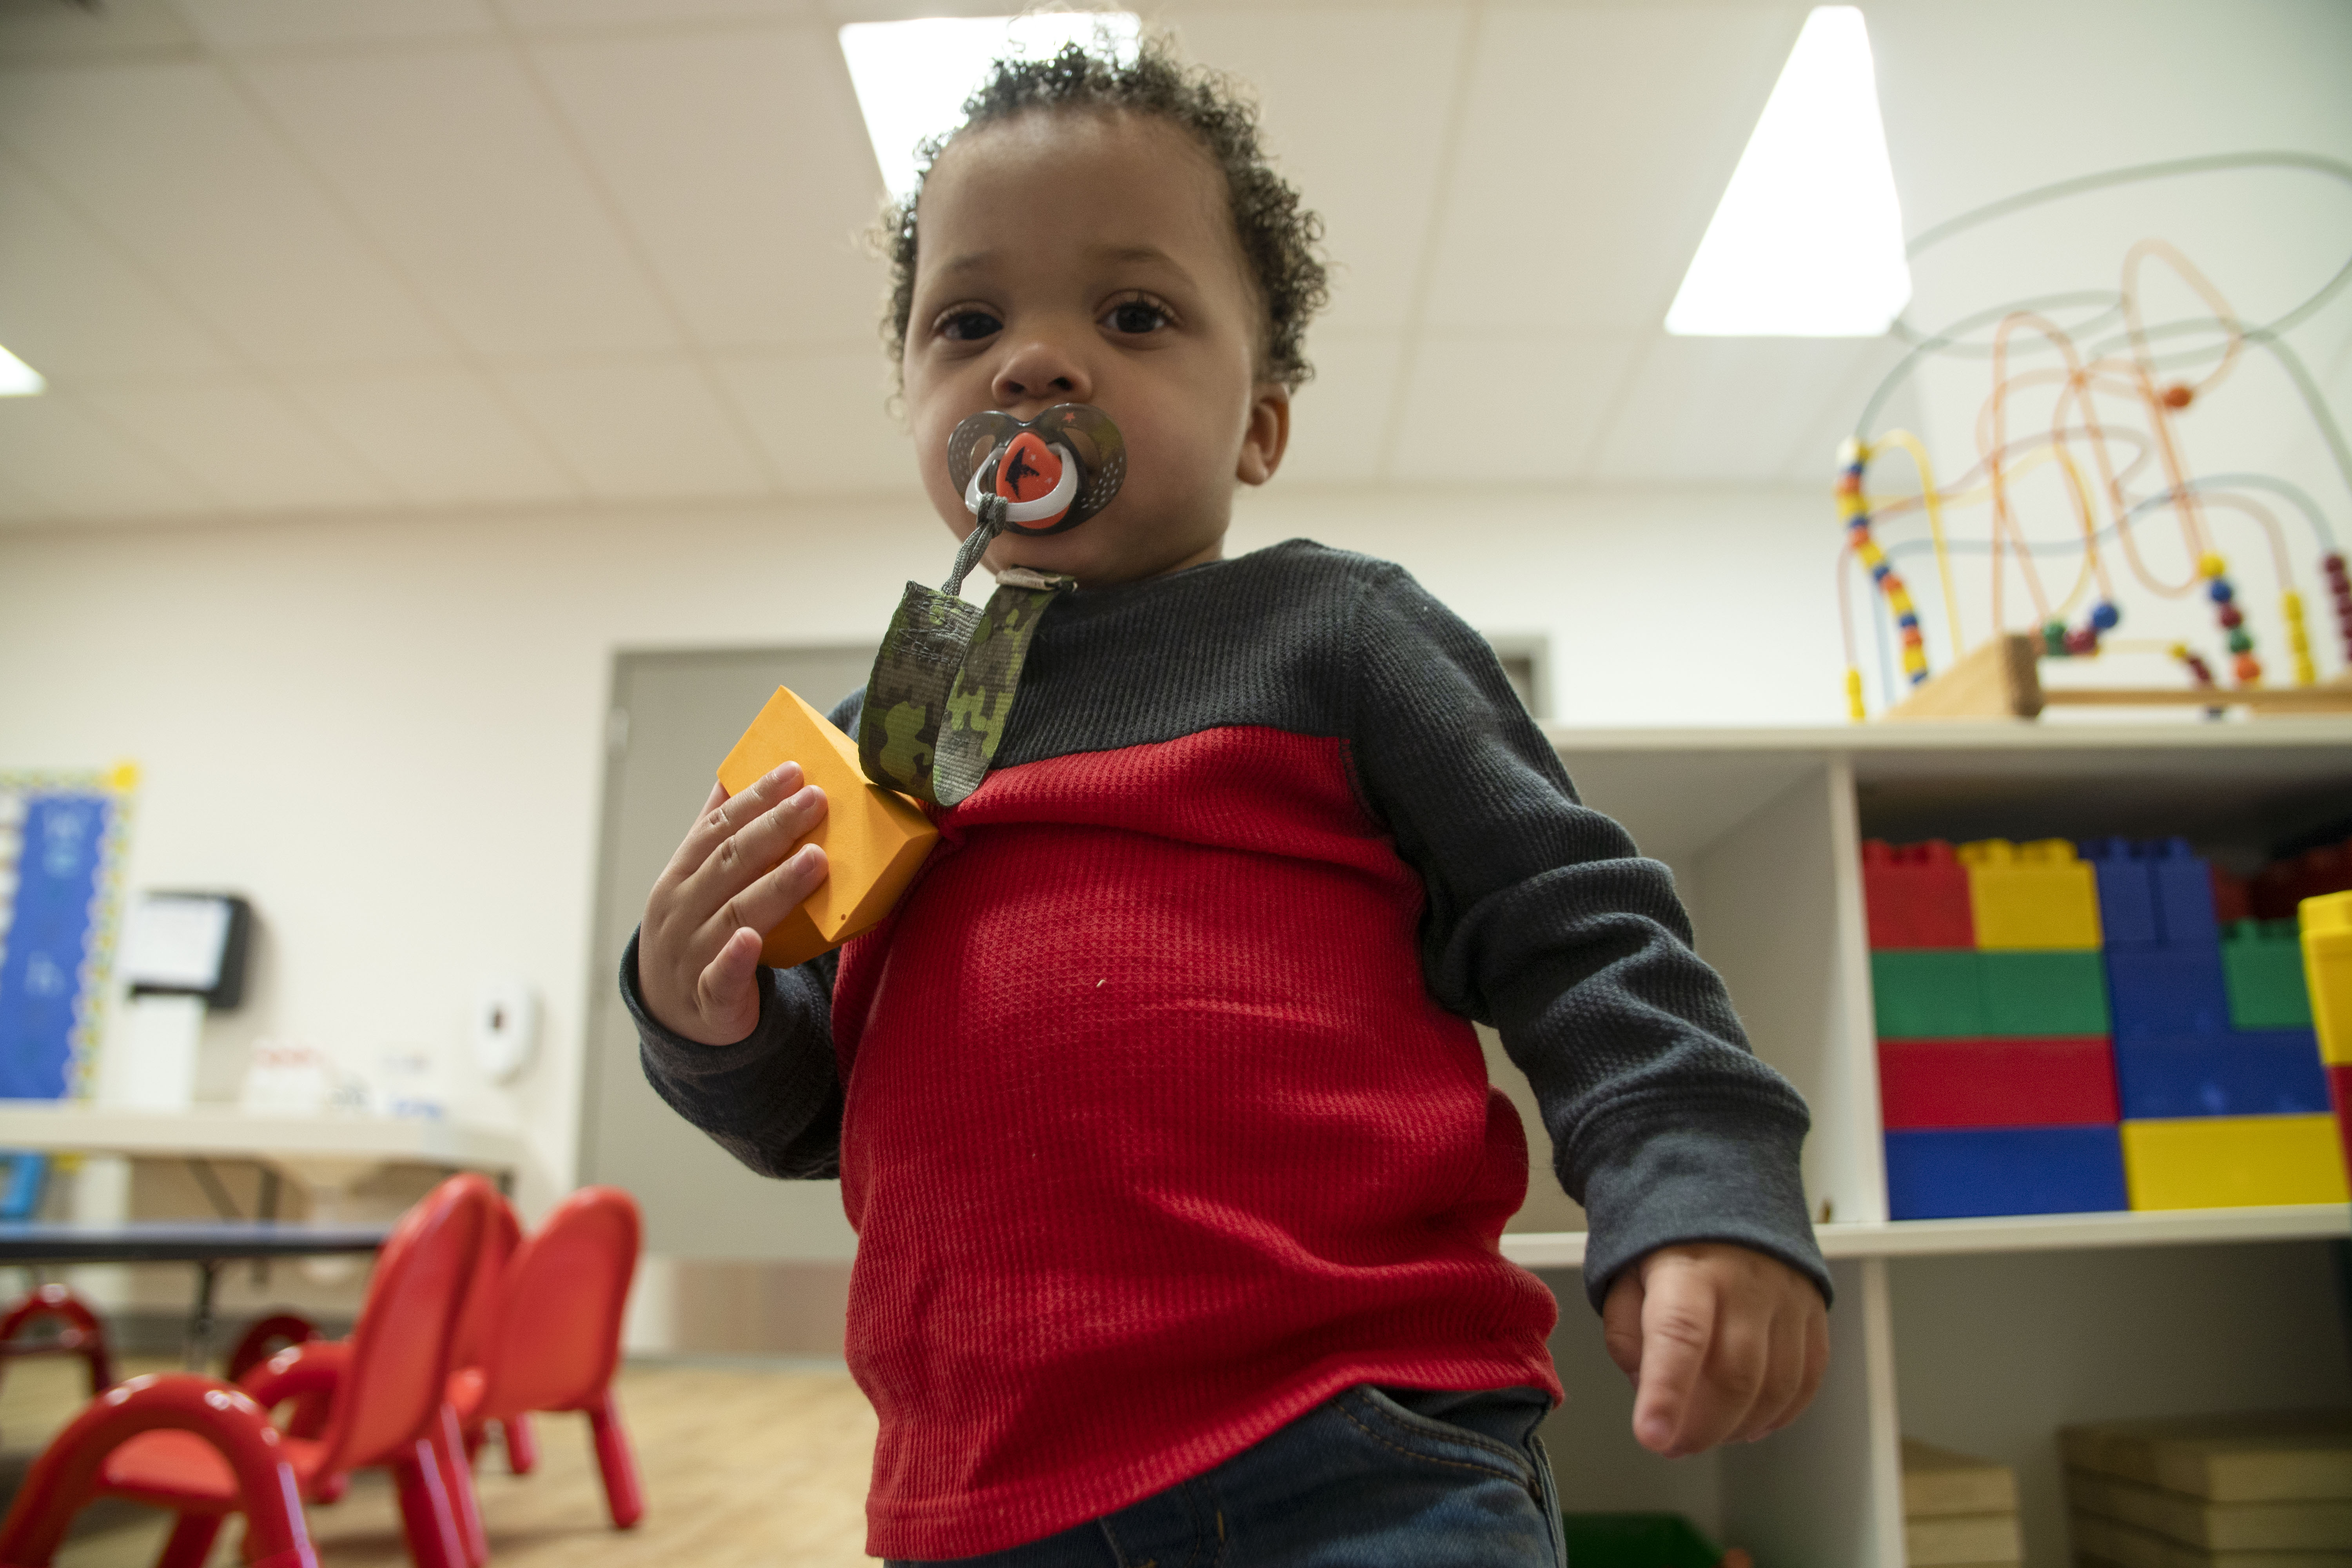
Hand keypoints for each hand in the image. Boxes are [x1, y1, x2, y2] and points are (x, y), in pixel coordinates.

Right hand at [638, 765, 830, 1044]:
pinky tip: (751, 940)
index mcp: (679, 877)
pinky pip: (720, 978)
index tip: (794, 771)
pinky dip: (734, 959)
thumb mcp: (693, 882)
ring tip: (816, 858)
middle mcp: (681, 911)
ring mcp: (691, 955)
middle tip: (816, 799)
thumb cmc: (693, 934)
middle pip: (730, 863)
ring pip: (736, 914)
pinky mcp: (710, 1000)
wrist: (670, 1015)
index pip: (718, 828)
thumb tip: (732, 777)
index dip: (756, 798)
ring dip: (776, 884)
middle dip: (774, 828)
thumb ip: (712, 835)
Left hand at [1602, 1242, 1827, 1456]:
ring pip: (1775, 1385)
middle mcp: (1745, 1280)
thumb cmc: (1667, 1237)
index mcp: (1687, 1266)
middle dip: (1701, 1427)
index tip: (1652, 1435)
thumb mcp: (1623, 1271)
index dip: (1666, 1391)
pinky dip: (1779, 1413)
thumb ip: (1627, 1334)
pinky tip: (1750, 1421)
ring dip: (1738, 1426)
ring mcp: (1787, 1296)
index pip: (1679, 1334)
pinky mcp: (1813, 1310)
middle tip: (1673, 1445)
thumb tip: (1649, 1389)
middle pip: (1735, 1374)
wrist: (1723, 1183)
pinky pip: (1806, 1378)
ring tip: (1708, 1432)